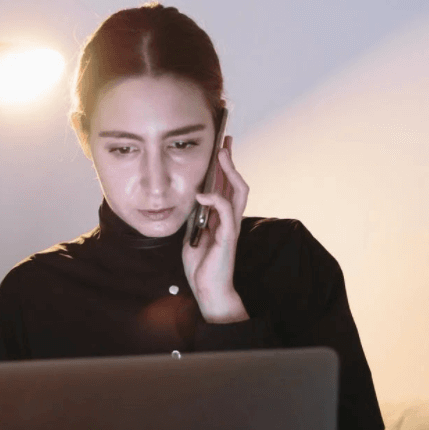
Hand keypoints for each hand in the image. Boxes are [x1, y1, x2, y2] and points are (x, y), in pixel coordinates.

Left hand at [182, 136, 249, 321]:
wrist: (208, 289)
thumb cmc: (201, 264)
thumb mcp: (192, 233)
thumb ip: (195, 215)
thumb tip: (190, 196)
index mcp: (221, 216)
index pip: (226, 186)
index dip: (224, 166)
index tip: (220, 147)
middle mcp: (230, 218)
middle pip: (236, 182)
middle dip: (231, 161)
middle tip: (226, 141)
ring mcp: (231, 226)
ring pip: (238, 192)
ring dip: (230, 172)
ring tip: (221, 156)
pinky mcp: (228, 236)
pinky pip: (226, 212)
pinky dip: (215, 199)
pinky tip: (202, 193)